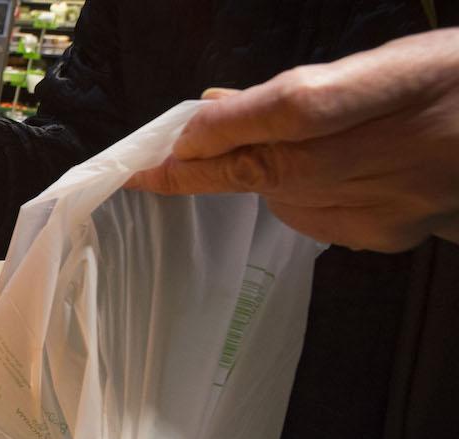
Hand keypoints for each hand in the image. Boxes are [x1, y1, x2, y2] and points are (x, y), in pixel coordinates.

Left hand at [125, 29, 458, 252]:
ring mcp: (398, 202)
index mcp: (409, 81)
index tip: (176, 136)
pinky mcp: (391, 236)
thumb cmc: (450, 85)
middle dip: (203, 170)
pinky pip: (312, 221)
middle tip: (150, 170)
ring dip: (253, 178)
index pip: (300, 108)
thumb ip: (308, 86)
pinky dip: (291, 199)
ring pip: (288, 198)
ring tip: (259, 152)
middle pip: (278, 167)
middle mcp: (404, 148)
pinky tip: (310, 180)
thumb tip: (216, 104)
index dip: (230, 126)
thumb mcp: (393, 61)